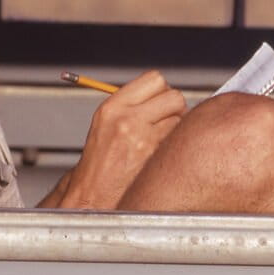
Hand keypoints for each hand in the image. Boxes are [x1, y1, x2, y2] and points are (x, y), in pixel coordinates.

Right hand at [57, 70, 186, 208]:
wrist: (92, 195)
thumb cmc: (100, 163)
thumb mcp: (107, 123)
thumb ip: (134, 105)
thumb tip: (165, 94)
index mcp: (113, 106)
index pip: (154, 79)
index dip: (163, 90)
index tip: (161, 101)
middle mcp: (127, 118)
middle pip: (174, 96)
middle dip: (175, 107)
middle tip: (166, 120)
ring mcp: (141, 137)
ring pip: (181, 118)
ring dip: (176, 128)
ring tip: (160, 140)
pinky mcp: (153, 155)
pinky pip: (177, 140)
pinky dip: (174, 145)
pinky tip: (160, 154)